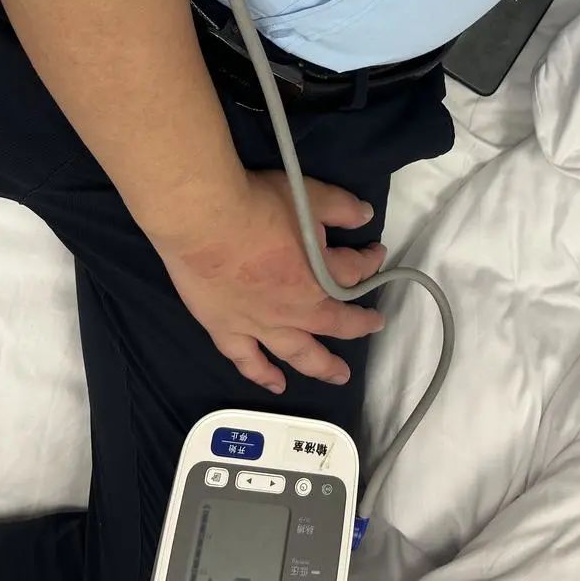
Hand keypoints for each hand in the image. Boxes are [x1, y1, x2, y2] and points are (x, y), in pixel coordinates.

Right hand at [150, 171, 386, 392]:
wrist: (204, 220)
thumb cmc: (259, 205)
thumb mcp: (312, 195)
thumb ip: (342, 208)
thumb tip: (364, 214)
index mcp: (322, 277)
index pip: (357, 271)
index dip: (370, 261)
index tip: (375, 252)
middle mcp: (297, 309)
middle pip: (336, 323)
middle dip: (359, 324)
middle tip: (373, 325)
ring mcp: (261, 324)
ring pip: (299, 353)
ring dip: (322, 366)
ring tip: (339, 375)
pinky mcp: (227, 329)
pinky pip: (248, 360)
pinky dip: (263, 375)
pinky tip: (276, 385)